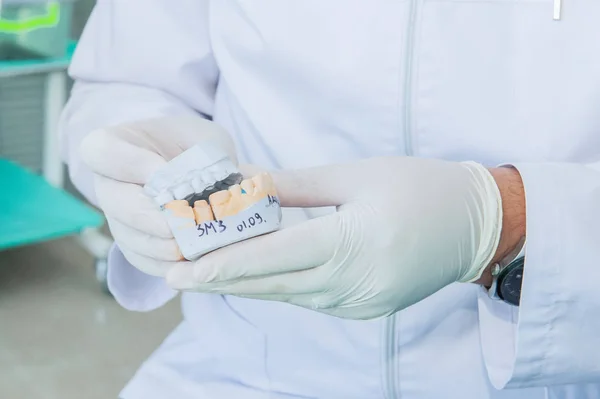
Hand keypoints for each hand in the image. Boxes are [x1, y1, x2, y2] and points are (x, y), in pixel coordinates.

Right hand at [79, 115, 237, 275]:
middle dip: (146, 217)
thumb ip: (205, 155)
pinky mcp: (135, 244)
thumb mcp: (205, 138)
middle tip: (175, 225)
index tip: (162, 171)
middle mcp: (111, 183)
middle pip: (114, 201)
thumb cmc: (196, 145)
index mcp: (118, 145)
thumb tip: (209, 189)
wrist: (197, 165)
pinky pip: (141, 259)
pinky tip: (188, 263)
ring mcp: (119, 217)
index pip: (102, 151)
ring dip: (157, 246)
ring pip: (127, 236)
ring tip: (185, 248)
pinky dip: (165, 264)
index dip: (129, 163)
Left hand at [165, 156, 503, 318]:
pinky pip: (307, 299)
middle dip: (220, 280)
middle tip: (173, 274)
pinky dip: (276, 287)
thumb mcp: (356, 174)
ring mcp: (359, 302)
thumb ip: (297, 185)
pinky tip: (251, 275)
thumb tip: (247, 186)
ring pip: (286, 295)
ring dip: (244, 284)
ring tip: (202, 272)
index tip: (181, 269)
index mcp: (354, 242)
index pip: (274, 257)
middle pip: (271, 284)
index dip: (224, 263)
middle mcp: (353, 282)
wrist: (474, 226)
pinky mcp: (363, 308)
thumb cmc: (419, 188)